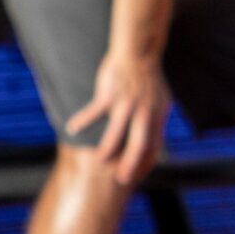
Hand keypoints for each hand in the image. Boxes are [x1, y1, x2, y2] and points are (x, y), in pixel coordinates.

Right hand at [66, 51, 172, 185]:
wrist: (139, 53)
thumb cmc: (149, 79)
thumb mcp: (163, 101)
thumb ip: (159, 121)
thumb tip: (159, 141)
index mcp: (158, 115)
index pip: (155, 146)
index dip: (147, 163)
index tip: (139, 176)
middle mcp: (145, 112)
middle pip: (139, 145)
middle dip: (130, 165)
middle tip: (121, 180)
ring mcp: (127, 103)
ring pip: (116, 133)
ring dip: (106, 149)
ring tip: (99, 160)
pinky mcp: (111, 94)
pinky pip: (93, 112)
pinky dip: (81, 121)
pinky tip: (71, 129)